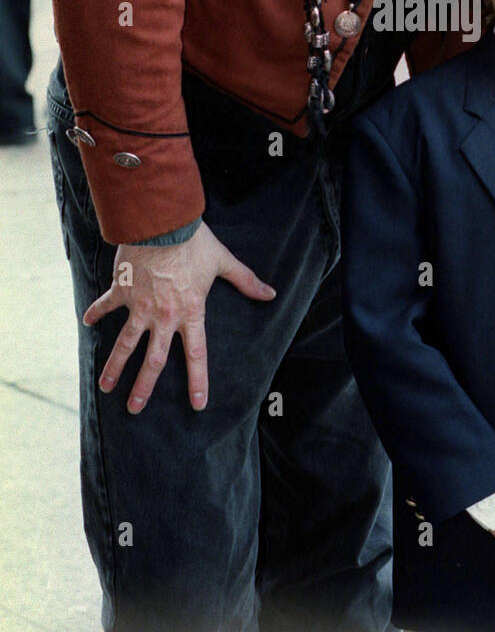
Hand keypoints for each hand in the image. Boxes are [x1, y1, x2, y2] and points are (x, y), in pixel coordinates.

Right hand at [82, 221, 275, 413]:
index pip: (196, 354)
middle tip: (135, 408)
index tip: (197, 404)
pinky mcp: (122, 290)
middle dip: (143, 387)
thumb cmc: (194, 242)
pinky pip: (106, 305)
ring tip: (106, 386)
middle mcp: (163, 316)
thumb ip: (246, 280)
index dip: (198, 381)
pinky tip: (87, 323)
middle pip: (153, 360)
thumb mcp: (223, 261)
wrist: (161, 223)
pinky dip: (96, 313)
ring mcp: (139, 305)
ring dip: (114, 366)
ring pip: (125, 344)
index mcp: (190, 312)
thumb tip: (270, 293)